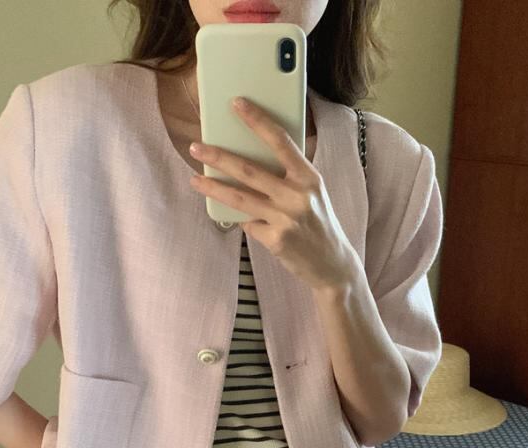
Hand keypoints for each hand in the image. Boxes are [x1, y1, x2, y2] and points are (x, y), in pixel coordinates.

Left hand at [190, 104, 352, 292]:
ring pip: (240, 199)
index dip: (256, 120)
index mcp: (307, 176)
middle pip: (249, 170)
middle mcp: (296, 195)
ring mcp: (285, 219)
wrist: (332, 264)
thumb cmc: (317, 221)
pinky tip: (239, 218)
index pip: (279, 141)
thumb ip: (287, 175)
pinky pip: (249, 224)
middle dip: (219, 157)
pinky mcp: (276, 241)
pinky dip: (242, 220)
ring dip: (213, 188)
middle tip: (197, 147)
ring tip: (195, 180)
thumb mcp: (311, 191)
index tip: (237, 104)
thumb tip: (249, 159)